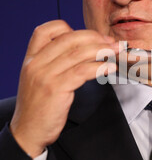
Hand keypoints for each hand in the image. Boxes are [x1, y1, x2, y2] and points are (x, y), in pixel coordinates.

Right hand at [10, 20, 119, 158]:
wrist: (27, 131)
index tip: (88, 36)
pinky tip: (109, 67)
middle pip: (68, 39)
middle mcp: (36, 63)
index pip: (46, 30)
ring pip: (77, 54)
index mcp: (31, 58)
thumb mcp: (37, 79)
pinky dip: (99, 67)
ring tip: (115, 52)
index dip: (68, 28)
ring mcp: (45, 75)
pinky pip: (82, 71)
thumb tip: (81, 51)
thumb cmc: (38, 107)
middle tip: (111, 42)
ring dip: (101, 50)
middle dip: (94, 38)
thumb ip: (52, 63)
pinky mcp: (56, 89)